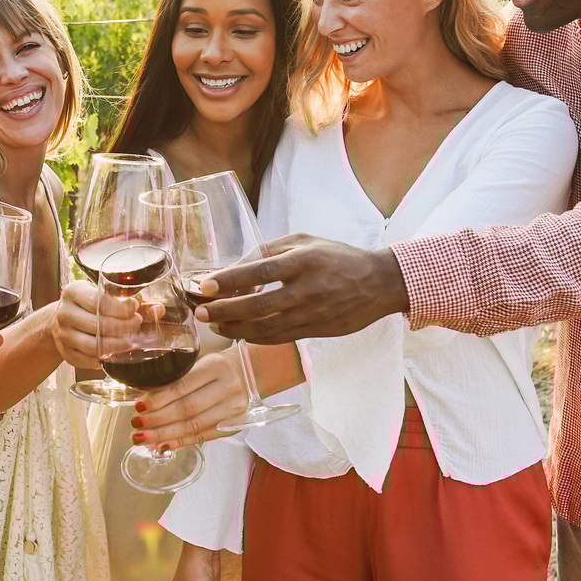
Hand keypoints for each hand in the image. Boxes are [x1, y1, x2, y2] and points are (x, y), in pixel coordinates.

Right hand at [51, 278, 134, 370]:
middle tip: (136, 324)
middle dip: (123, 326)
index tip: (135, 309)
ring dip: (116, 345)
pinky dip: (104, 360)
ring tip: (129, 341)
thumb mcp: (97, 290)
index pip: (98, 301)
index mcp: (73, 292)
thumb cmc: (86, 302)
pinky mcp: (66, 353)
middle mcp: (65, 313)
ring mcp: (63, 335)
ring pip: (93, 346)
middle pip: (98, 324)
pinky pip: (88, 360)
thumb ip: (120, 297)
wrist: (61, 318)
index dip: (121, 308)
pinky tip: (115, 354)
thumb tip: (150, 308)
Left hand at [132, 349, 244, 448]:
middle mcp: (226, 387)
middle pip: (187, 408)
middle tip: (136, 425)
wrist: (249, 373)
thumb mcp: (199, 363)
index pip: (182, 386)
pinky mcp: (236, 424)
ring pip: (194, 425)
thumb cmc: (216, 368)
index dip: (158, 399)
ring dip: (165, 434)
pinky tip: (164, 445)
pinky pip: (204, 436)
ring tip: (144, 438)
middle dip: (158, 420)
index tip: (138, 407)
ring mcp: (233, 408)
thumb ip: (177, 379)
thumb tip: (145, 401)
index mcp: (215, 367)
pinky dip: (181, 442)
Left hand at [194, 235, 408, 344]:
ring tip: (215, 325)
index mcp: (304, 260)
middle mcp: (308, 289)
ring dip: (235, 328)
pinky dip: (255, 338)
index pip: (261, 271)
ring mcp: (312, 314)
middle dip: (225, 311)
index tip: (206, 285)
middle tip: (201, 312)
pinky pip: (279, 338)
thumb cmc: (336, 257)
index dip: (231, 279)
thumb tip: (234, 268)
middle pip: (259, 305)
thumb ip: (269, 252)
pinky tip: (239, 333)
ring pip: (266, 328)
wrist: (378, 283)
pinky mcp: (316, 331)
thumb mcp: (304, 241)